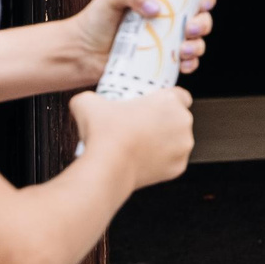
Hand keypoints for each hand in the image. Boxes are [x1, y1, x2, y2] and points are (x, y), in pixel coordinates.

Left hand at [63, 0, 217, 83]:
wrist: (80, 53)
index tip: (202, 4)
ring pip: (196, 43)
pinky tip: (182, 65)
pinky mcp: (161, 64)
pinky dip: (190, 65)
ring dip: (198, 46)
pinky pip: (185, 64)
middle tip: (191, 29)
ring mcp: (166, 43)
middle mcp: (168, 21)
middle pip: (201, 19)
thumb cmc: (95, 19)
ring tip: (183, 50)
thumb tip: (155, 8)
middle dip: (203, 24)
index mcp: (162, 0)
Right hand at [70, 88, 194, 188]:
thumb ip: (89, 97)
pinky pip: (173, 161)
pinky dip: (162, 162)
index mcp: (169, 100)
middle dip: (164, 122)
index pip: (180, 95)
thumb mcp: (88, 103)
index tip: (153, 108)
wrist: (108, 168)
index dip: (166, 101)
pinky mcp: (179, 166)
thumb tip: (81, 101)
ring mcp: (183, 145)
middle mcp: (182, 121)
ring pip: (178, 140)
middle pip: (178, 118)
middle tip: (142, 128)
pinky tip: (144, 160)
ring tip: (141, 145)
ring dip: (165, 142)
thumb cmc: (104, 134)